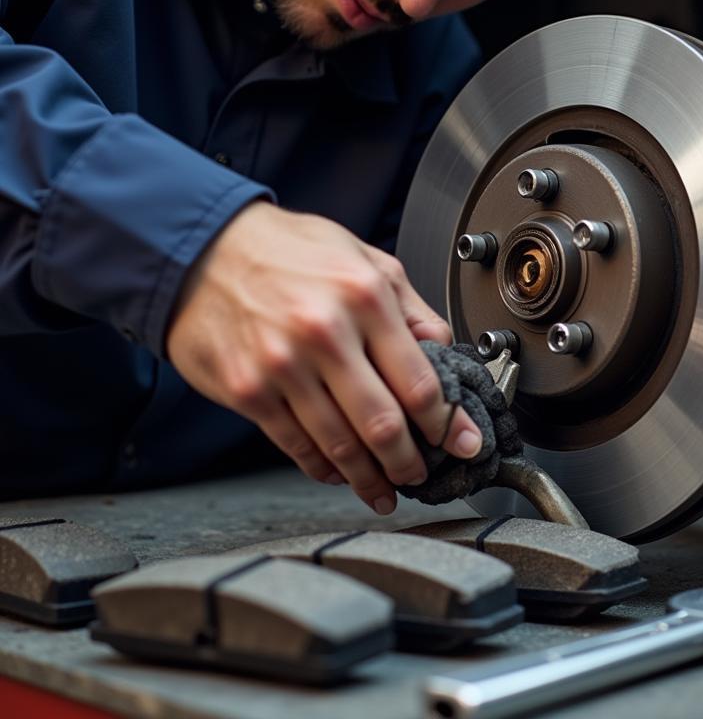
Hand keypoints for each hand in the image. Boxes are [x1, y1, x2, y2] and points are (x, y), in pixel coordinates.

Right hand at [166, 201, 482, 513]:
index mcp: (365, 296)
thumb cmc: (291, 251)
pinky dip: (323, 467)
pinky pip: (296, 445)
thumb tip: (445, 353)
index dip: (446, 424)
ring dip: (370, 478)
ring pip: (339, 444)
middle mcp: (324, 332)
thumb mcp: (365, 259)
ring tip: (386, 489)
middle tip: (423, 474)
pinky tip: (339, 473)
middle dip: (410, 462)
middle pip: (383, 424)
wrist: (205, 248)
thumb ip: (411, 308)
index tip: (461, 443)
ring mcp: (282, 365)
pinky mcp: (247, 390)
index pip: (418, 381)